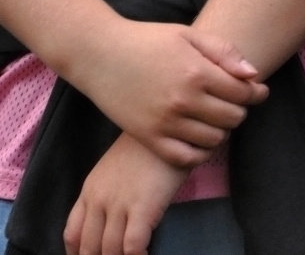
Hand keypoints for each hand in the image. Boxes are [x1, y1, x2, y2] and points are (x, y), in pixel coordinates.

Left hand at [64, 134, 188, 254]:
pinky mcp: (143, 206)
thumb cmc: (149, 147)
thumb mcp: (115, 168)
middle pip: (89, 247)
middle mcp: (99, 200)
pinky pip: (133, 245)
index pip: (72, 234)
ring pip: (110, 250)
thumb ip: (107, 192)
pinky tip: (146, 253)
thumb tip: (110, 221)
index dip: (78, 253)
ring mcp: (119, 204)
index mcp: (90, 191)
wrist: (169, 125)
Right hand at [73, 21, 267, 167]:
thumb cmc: (147, 40)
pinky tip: (200, 139)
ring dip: (222, 130)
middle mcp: (183, 101)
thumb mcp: (188, 35)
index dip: (257, 93)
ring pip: (214, 139)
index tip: (259, 91)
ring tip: (216, 118)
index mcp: (197, 73)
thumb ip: (224, 52)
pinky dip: (200, 153)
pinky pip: (185, 158)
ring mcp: (164, 122)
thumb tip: (253, 75)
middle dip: (240, 110)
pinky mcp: (147, 137)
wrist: (99, 54)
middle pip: (233, 118)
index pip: (243, 93)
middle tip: (234, 102)